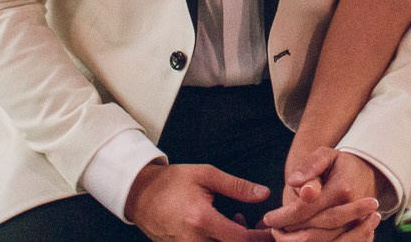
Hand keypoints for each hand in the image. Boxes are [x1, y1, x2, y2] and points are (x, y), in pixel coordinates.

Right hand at [126, 162, 269, 241]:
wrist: (140, 194)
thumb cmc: (172, 182)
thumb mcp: (206, 175)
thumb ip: (237, 186)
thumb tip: (264, 194)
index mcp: (202, 219)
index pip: (241, 239)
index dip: (260, 237)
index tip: (271, 229)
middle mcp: (194, 241)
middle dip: (248, 240)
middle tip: (257, 225)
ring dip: (233, 241)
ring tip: (235, 221)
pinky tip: (222, 228)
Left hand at [266, 150, 381, 241]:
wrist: (366, 175)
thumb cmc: (340, 165)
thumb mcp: (325, 155)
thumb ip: (310, 166)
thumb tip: (294, 182)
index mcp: (341, 190)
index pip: (306, 209)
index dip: (284, 216)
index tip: (268, 218)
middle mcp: (351, 211)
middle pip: (314, 231)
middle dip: (289, 233)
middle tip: (273, 229)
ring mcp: (356, 226)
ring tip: (282, 236)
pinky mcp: (357, 235)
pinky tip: (300, 239)